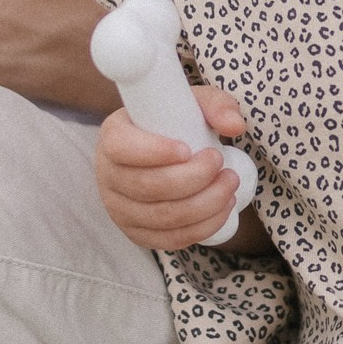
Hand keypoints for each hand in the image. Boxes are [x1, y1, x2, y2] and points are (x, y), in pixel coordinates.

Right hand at [94, 85, 252, 255]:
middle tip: (221, 162)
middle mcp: (108, 176)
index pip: (122, 148)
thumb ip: (216, 105)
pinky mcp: (137, 232)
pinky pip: (168, 239)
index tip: (187, 149)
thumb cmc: (175, 124)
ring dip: (205, 204)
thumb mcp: (192, 104)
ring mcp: (119, 208)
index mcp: (113, 138)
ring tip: (229, 184)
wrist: (165, 151)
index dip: (154, 152)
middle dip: (193, 178)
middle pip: (148, 186)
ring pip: (162, 216)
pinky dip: (201, 228)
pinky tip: (222, 209)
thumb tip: (234, 126)